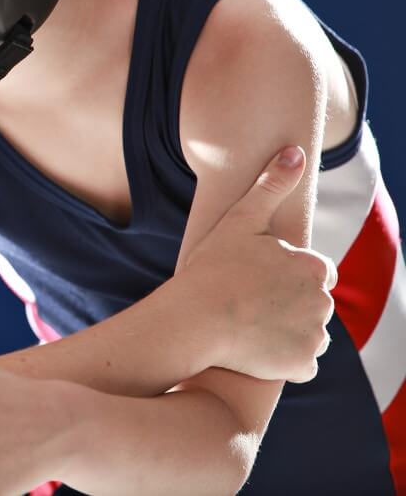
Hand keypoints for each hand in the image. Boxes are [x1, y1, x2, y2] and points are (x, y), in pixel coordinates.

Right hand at [181, 146, 336, 382]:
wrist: (193, 320)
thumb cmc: (212, 268)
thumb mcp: (240, 221)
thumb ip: (271, 186)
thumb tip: (296, 151)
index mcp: (313, 266)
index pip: (316, 270)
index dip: (286, 273)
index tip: (257, 278)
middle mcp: (323, 301)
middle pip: (312, 302)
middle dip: (288, 303)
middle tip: (249, 301)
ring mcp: (314, 335)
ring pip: (307, 332)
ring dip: (287, 331)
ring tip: (249, 324)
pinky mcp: (302, 365)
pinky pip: (299, 363)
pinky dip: (282, 359)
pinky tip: (254, 348)